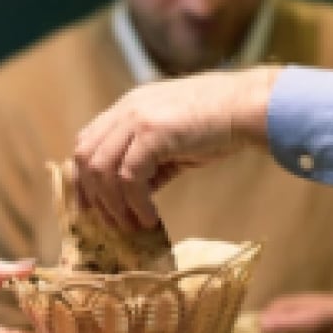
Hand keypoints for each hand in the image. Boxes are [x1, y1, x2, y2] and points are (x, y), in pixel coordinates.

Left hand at [73, 66, 281, 230]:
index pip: (86, 142)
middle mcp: (126, 109)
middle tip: (109, 224)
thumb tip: (131, 199)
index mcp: (127, 108)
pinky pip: (130, 177)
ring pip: (102, 169)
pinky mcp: (153, 132)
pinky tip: (149, 219)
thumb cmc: (217, 126)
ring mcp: (137, 117)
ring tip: (130, 226)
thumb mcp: (172, 143)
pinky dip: (135, 204)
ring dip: (113, 205)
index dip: (82, 178)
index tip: (90, 209)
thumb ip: (147, 164)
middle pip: (85, 157)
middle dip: (92, 196)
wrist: (249, 106)